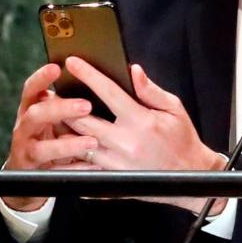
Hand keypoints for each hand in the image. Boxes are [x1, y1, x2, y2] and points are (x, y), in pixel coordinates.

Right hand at [1, 63, 99, 211]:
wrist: (26, 175)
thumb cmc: (47, 137)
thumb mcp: (50, 118)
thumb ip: (64, 103)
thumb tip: (94, 79)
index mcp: (29, 110)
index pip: (30, 90)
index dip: (41, 78)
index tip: (57, 67)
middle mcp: (24, 129)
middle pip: (35, 115)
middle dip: (59, 109)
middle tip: (86, 105)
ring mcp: (27, 152)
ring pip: (42, 148)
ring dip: (67, 145)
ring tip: (91, 142)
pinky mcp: (35, 175)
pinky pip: (54, 172)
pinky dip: (73, 169)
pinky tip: (91, 165)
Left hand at [62, 56, 225, 215]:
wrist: (191, 175)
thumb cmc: (182, 139)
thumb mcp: (174, 109)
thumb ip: (150, 90)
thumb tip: (133, 70)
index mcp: (141, 121)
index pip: (108, 92)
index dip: (88, 75)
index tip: (72, 62)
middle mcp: (125, 143)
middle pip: (83, 120)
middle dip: (63, 105)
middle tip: (50, 92)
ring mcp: (116, 164)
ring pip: (78, 145)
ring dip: (62, 131)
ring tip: (50, 118)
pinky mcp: (113, 180)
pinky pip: (83, 170)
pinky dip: (69, 160)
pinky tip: (60, 149)